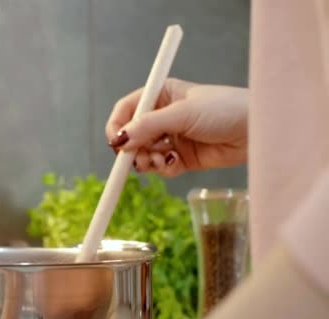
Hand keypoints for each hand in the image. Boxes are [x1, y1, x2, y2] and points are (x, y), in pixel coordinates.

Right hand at [106, 78, 248, 176]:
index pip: (127, 109)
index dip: (117, 126)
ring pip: (144, 153)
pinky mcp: (182, 157)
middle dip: (132, 148)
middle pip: (132, 135)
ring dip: (146, 160)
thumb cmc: (225, 109)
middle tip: (139, 158)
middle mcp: (163, 116)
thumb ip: (149, 126)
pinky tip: (173, 164)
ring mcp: (172, 138)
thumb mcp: (183, 113)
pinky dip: (162, 168)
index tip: (116, 142)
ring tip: (159, 161)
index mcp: (161, 95)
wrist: (257, 130)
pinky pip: (161, 166)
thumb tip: (120, 139)